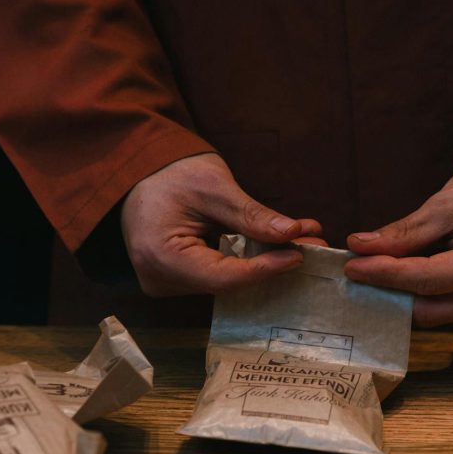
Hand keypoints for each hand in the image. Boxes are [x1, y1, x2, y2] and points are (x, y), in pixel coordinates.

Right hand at [121, 153, 322, 295]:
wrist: (140, 170)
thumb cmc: (171, 172)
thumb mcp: (213, 187)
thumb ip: (250, 215)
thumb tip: (292, 232)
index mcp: (160, 257)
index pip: (221, 277)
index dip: (263, 269)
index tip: (298, 253)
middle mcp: (160, 280)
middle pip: (226, 283)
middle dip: (271, 263)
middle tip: (311, 243)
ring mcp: (166, 283)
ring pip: (225, 282)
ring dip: (263, 262)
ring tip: (300, 241)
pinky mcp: (176, 279)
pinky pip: (216, 276)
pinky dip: (246, 261)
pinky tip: (274, 247)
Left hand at [345, 172, 452, 326]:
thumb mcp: (443, 207)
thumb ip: (404, 234)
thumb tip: (360, 248)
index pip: (426, 280)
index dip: (385, 274)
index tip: (352, 265)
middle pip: (431, 308)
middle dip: (391, 292)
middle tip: (359, 271)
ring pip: (438, 314)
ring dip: (405, 297)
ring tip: (376, 273)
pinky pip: (451, 309)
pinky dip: (424, 296)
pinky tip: (403, 278)